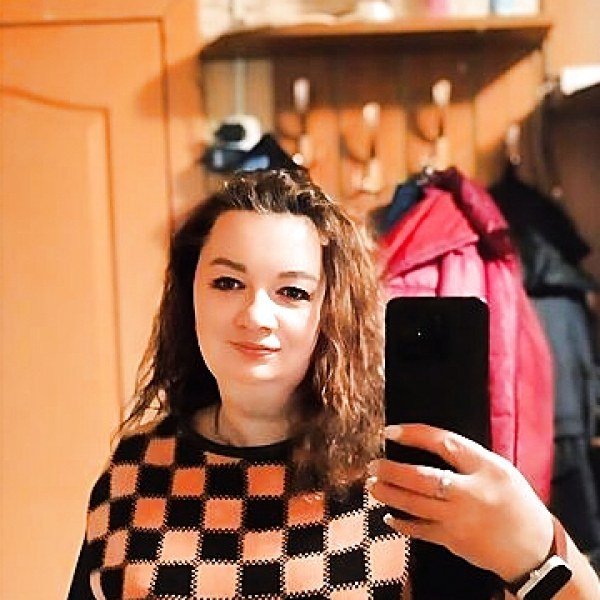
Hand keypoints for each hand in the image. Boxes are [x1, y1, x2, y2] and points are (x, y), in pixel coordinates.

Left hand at [367, 423, 553, 582]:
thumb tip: (428, 445)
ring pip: (415, 504)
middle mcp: (471, 492)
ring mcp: (460, 519)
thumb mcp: (499, 469)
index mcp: (485, 467)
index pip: (444, 443)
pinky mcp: (454, 541)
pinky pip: (420, 531)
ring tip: (372, 486)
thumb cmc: (516, 503)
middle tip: (373, 465)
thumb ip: (467, 457)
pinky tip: (389, 515)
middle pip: (422, 477)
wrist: (535, 550)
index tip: (390, 431)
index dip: (413, 434)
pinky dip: (401, 523)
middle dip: (391, 470)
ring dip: (389, 493)